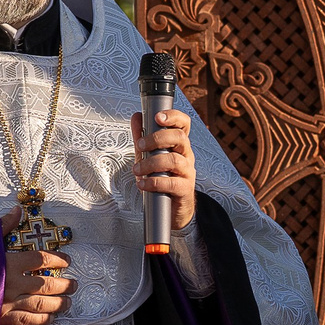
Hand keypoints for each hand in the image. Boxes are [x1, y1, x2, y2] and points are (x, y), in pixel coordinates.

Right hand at [0, 206, 71, 324]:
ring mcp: (7, 303)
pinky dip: (42, 320)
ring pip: (41, 305)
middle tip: (74, 284)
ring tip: (68, 302)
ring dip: (58, 304)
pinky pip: (27, 321)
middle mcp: (12, 284)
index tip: (67, 261)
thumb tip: (17, 210)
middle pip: (46, 285)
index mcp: (8, 262)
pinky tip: (50, 318)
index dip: (57, 260)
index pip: (40, 261)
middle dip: (64, 285)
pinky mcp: (1, 319)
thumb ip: (1, 226)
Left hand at [130, 108, 198, 231]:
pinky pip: (172, 183)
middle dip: (156, 139)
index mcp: (179, 144)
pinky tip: (143, 184)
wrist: (171, 208)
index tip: (157, 117)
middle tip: (140, 146)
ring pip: (174, 160)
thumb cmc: (161, 177)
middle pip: (179, 138)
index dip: (173, 117)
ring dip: (151, 163)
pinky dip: (154, 182)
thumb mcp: (149, 155)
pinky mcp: (185, 189)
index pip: (183, 124)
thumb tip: (137, 116)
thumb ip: (143, 136)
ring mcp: (188, 172)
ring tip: (137, 170)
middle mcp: (186, 155)